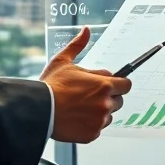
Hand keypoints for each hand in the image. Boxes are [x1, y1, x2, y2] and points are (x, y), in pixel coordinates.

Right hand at [40, 27, 132, 143]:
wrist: (38, 111)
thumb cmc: (50, 86)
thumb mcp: (63, 61)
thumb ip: (78, 45)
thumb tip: (86, 30)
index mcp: (104, 85)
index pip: (126, 85)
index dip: (118, 84)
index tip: (109, 85)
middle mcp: (105, 103)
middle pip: (119, 101)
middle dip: (108, 97)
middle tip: (89, 96)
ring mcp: (100, 120)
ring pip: (109, 115)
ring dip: (100, 112)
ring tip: (81, 108)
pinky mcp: (92, 134)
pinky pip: (98, 128)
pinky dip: (91, 125)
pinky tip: (77, 118)